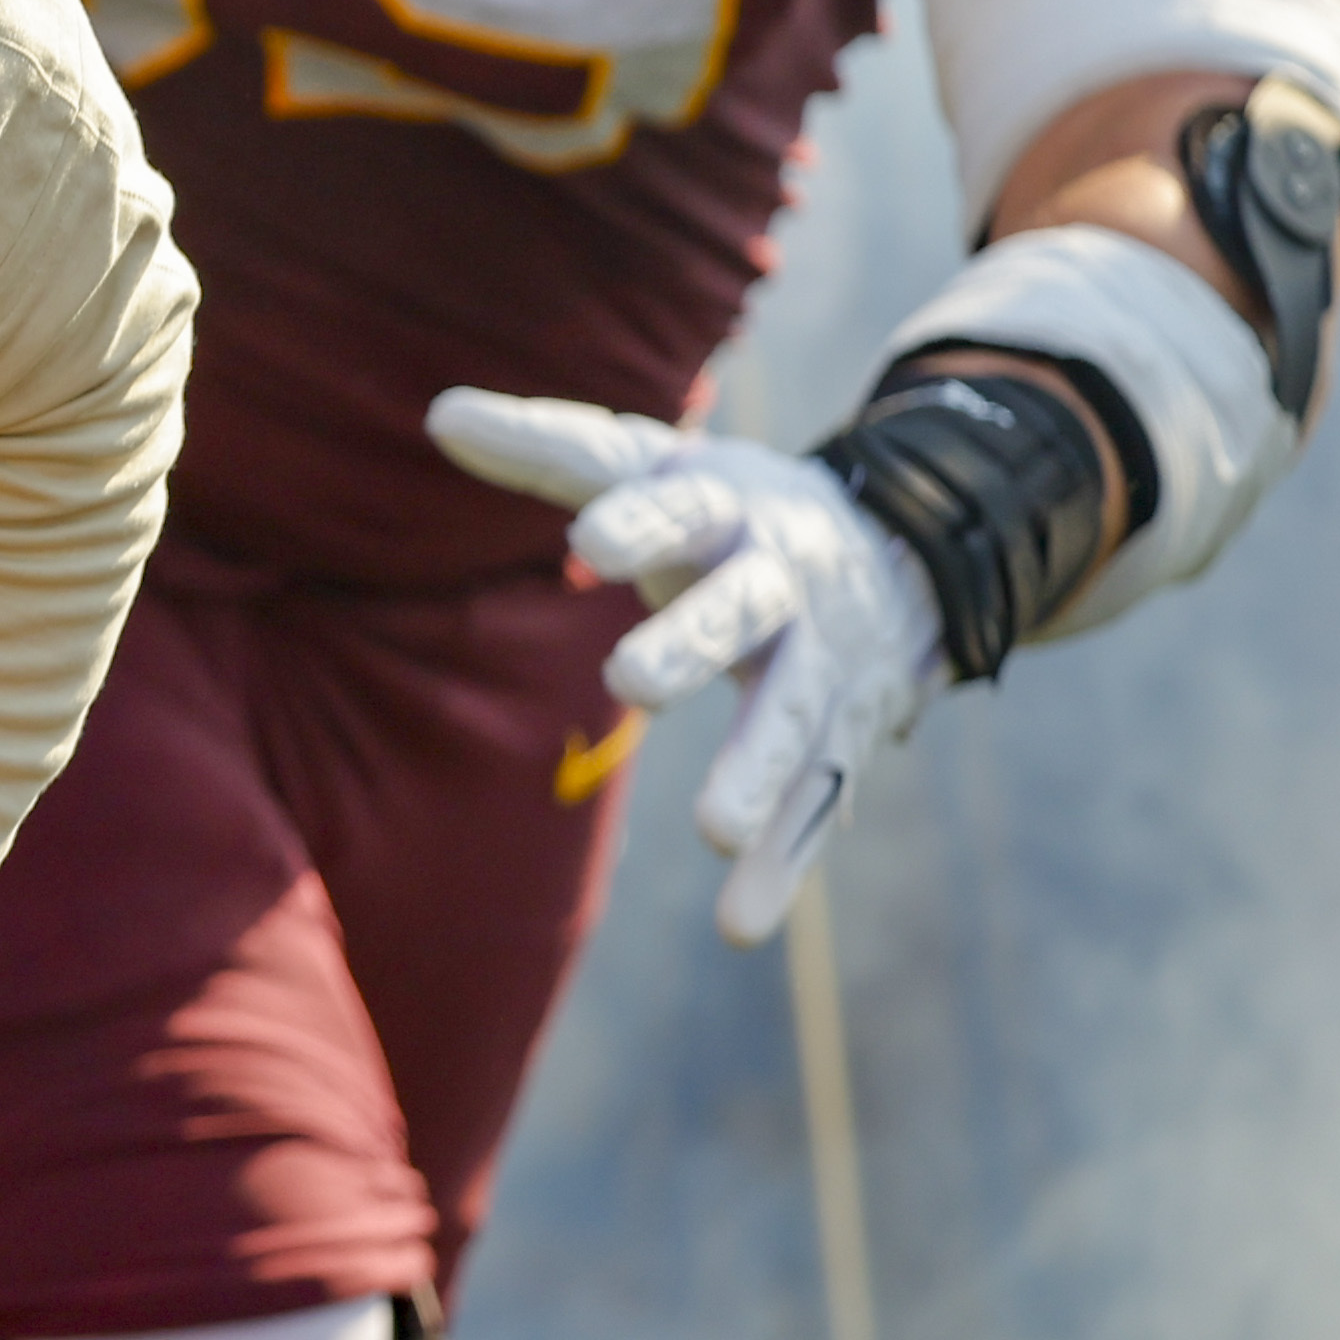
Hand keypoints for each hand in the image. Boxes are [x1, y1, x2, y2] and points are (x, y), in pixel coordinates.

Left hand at [429, 388, 944, 946]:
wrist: (901, 549)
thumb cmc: (726, 508)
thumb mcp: (651, 462)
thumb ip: (550, 449)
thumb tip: (438, 414)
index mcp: (728, 510)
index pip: (683, 508)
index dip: (641, 520)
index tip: (592, 541)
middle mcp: (783, 587)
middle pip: (743, 614)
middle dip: (695, 643)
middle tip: (629, 680)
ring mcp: (822, 667)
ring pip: (797, 720)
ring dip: (759, 774)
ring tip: (715, 831)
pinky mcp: (843, 737)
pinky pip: (818, 805)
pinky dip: (786, 865)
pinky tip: (741, 925)